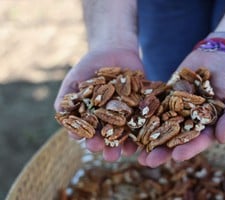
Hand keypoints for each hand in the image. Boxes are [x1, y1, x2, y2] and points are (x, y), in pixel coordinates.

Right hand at [54, 47, 142, 161]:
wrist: (113, 48)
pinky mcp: (143, 104)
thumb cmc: (89, 66)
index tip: (90, 144)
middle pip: (110, 137)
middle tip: (110, 156)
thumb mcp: (75, 79)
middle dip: (110, 147)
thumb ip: (67, 97)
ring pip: (128, 132)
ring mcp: (128, 113)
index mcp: (93, 118)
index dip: (89, 140)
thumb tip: (59, 114)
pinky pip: (145, 117)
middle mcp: (111, 119)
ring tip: (128, 152)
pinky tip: (147, 135)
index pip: (90, 133)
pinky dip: (147, 126)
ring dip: (128, 144)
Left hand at [138, 50, 224, 166]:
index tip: (176, 157)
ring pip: (162, 126)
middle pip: (176, 138)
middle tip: (147, 162)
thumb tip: (222, 139)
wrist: (219, 53)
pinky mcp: (167, 96)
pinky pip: (155, 106)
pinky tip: (132, 123)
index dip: (188, 149)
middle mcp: (191, 120)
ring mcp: (178, 108)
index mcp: (209, 126)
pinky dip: (144, 115)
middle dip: (162, 151)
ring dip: (149, 138)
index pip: (198, 141)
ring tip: (136, 152)